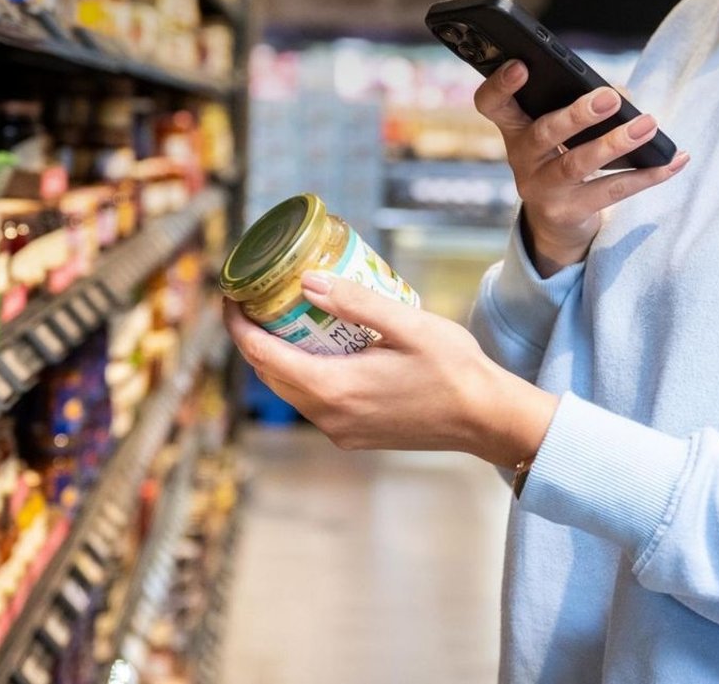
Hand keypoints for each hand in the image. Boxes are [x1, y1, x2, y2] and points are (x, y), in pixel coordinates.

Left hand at [223, 272, 558, 466]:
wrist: (485, 419)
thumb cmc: (454, 369)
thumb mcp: (408, 324)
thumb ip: (356, 303)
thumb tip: (307, 282)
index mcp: (334, 388)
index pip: (262, 355)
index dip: (238, 324)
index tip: (233, 294)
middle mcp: (328, 416)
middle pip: (269, 374)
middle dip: (254, 336)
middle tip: (256, 298)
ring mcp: (340, 430)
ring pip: (288, 390)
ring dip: (278, 356)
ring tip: (284, 317)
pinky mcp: (353, 435)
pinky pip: (311, 401)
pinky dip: (302, 373)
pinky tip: (318, 347)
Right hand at [474, 61, 689, 274]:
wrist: (556, 222)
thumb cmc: (560, 158)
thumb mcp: (555, 133)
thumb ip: (576, 107)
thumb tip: (622, 96)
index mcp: (514, 128)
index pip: (492, 104)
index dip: (501, 85)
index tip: (522, 65)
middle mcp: (522, 159)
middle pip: (543, 132)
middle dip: (577, 114)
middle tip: (609, 96)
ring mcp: (542, 189)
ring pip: (578, 164)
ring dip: (616, 143)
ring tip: (649, 125)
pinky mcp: (567, 213)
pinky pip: (611, 192)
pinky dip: (648, 175)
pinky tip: (674, 161)